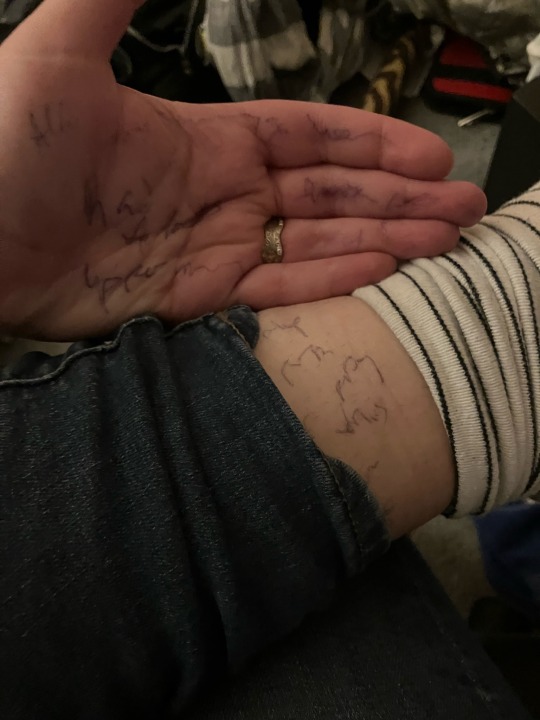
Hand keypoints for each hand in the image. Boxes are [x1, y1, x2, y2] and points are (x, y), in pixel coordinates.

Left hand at [0, 0, 486, 339]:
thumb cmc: (4, 149)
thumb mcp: (60, 55)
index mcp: (205, 139)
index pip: (310, 137)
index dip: (371, 142)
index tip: (428, 153)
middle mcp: (220, 195)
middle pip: (329, 191)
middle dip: (398, 197)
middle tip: (461, 207)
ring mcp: (212, 250)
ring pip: (314, 240)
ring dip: (381, 239)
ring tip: (441, 242)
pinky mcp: (197, 301)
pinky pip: (277, 287)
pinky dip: (329, 279)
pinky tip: (379, 270)